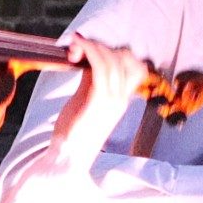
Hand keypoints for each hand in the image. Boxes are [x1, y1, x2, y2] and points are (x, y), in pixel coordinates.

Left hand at [44, 36, 149, 173]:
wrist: (68, 160)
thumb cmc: (73, 133)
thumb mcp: (84, 103)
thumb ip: (89, 81)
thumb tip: (85, 59)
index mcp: (121, 100)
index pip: (134, 66)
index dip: (116, 51)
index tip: (93, 49)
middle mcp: (120, 99)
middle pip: (123, 59)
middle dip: (101, 45)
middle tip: (79, 44)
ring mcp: (111, 100)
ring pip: (111, 60)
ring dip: (92, 45)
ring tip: (75, 43)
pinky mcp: (97, 101)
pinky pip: (98, 67)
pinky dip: (88, 52)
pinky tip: (75, 49)